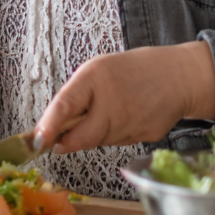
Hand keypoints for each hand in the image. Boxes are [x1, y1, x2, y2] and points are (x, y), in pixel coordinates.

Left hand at [33, 42, 214, 153]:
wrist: (177, 76)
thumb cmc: (132, 71)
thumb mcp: (98, 71)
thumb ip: (74, 97)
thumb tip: (50, 130)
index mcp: (95, 76)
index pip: (65, 105)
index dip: (49, 126)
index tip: (37, 141)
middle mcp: (112, 100)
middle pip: (80, 137)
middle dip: (68, 141)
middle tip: (62, 138)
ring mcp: (130, 120)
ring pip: (99, 143)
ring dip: (95, 134)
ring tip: (110, 111)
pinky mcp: (145, 135)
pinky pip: (119, 144)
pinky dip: (117, 135)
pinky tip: (128, 117)